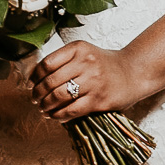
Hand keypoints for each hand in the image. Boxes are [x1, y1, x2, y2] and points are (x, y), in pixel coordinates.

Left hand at [29, 41, 152, 122]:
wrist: (134, 72)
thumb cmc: (104, 63)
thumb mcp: (84, 52)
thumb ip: (63, 60)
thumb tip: (36, 77)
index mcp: (78, 48)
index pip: (47, 63)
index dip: (35, 76)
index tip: (31, 84)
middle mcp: (85, 63)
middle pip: (50, 81)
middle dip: (38, 93)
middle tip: (34, 99)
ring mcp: (93, 82)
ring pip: (59, 97)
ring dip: (46, 106)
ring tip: (43, 109)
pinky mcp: (99, 100)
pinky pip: (72, 110)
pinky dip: (59, 115)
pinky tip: (55, 116)